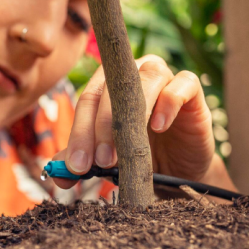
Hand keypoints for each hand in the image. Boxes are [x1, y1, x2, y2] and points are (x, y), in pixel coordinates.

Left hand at [53, 55, 215, 188]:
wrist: (179, 171)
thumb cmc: (138, 158)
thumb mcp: (106, 163)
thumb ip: (81, 164)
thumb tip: (57, 174)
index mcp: (107, 86)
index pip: (87, 100)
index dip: (79, 133)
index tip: (76, 167)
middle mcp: (133, 74)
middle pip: (111, 89)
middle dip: (100, 128)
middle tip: (99, 162)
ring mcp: (164, 76)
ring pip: (145, 80)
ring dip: (132, 116)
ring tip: (126, 151)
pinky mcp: (192, 88)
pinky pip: (182, 83)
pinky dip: (168, 102)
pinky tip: (158, 126)